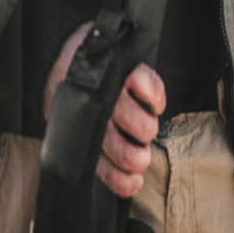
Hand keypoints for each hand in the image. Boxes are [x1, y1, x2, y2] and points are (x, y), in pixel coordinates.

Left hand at [43, 22, 166, 197]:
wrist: (76, 49)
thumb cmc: (82, 90)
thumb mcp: (78, 120)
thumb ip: (96, 149)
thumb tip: (127, 180)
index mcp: (80, 127)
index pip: (100, 164)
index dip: (119, 179)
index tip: (133, 183)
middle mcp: (95, 111)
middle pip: (125, 150)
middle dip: (137, 159)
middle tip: (140, 157)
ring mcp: (113, 90)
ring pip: (144, 126)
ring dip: (147, 129)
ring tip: (142, 125)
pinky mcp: (129, 69)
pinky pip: (154, 93)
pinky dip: (157, 102)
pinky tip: (150, 103)